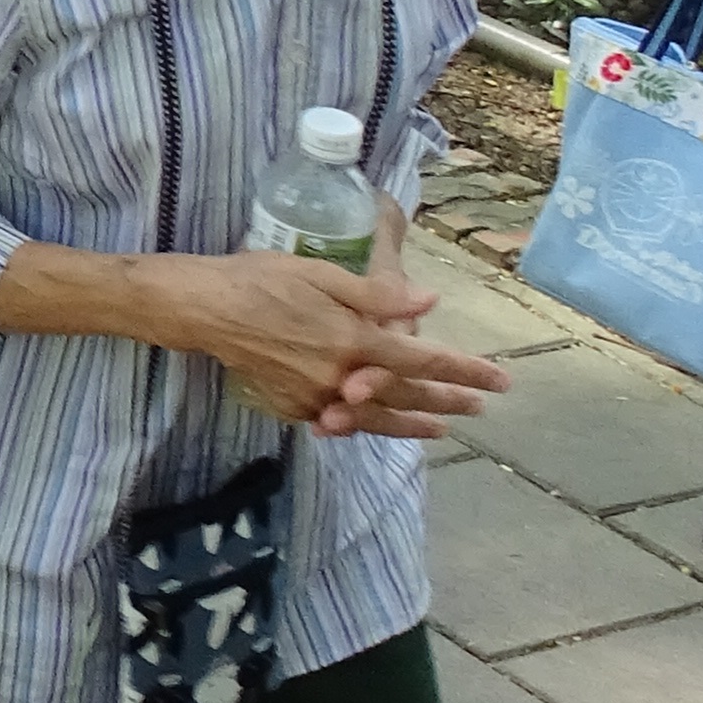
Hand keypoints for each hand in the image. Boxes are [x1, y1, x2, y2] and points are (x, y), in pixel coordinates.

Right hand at [165, 252, 506, 437]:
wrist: (202, 309)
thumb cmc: (259, 279)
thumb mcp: (320, 274)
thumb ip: (376, 294)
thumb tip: (427, 301)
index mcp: (353, 338)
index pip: (423, 359)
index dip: (465, 370)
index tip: (499, 380)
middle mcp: (340, 376)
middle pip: (406, 395)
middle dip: (447, 401)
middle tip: (479, 406)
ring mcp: (315, 397)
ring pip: (375, 419)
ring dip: (412, 424)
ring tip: (439, 429)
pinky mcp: (291, 406)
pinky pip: (338, 422)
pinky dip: (364, 425)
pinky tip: (376, 424)